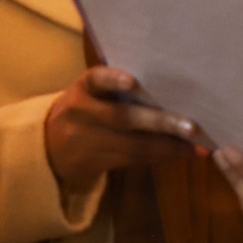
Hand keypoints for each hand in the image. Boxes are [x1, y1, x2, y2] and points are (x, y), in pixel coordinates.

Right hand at [44, 66, 204, 188]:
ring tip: (196, 146)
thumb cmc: (83, 106)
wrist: (46, 144)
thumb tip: (170, 84)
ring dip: (167, 147)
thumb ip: (116, 85)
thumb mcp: (90, 91)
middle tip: (191, 126)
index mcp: (83, 88)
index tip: (132, 81)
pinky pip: (132, 161)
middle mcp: (83, 113)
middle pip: (123, 119)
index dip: (113, 79)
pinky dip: (158, 157)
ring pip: (132, 146)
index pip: (96, 79)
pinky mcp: (95, 163)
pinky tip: (180, 154)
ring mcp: (87, 141)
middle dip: (159, 124)